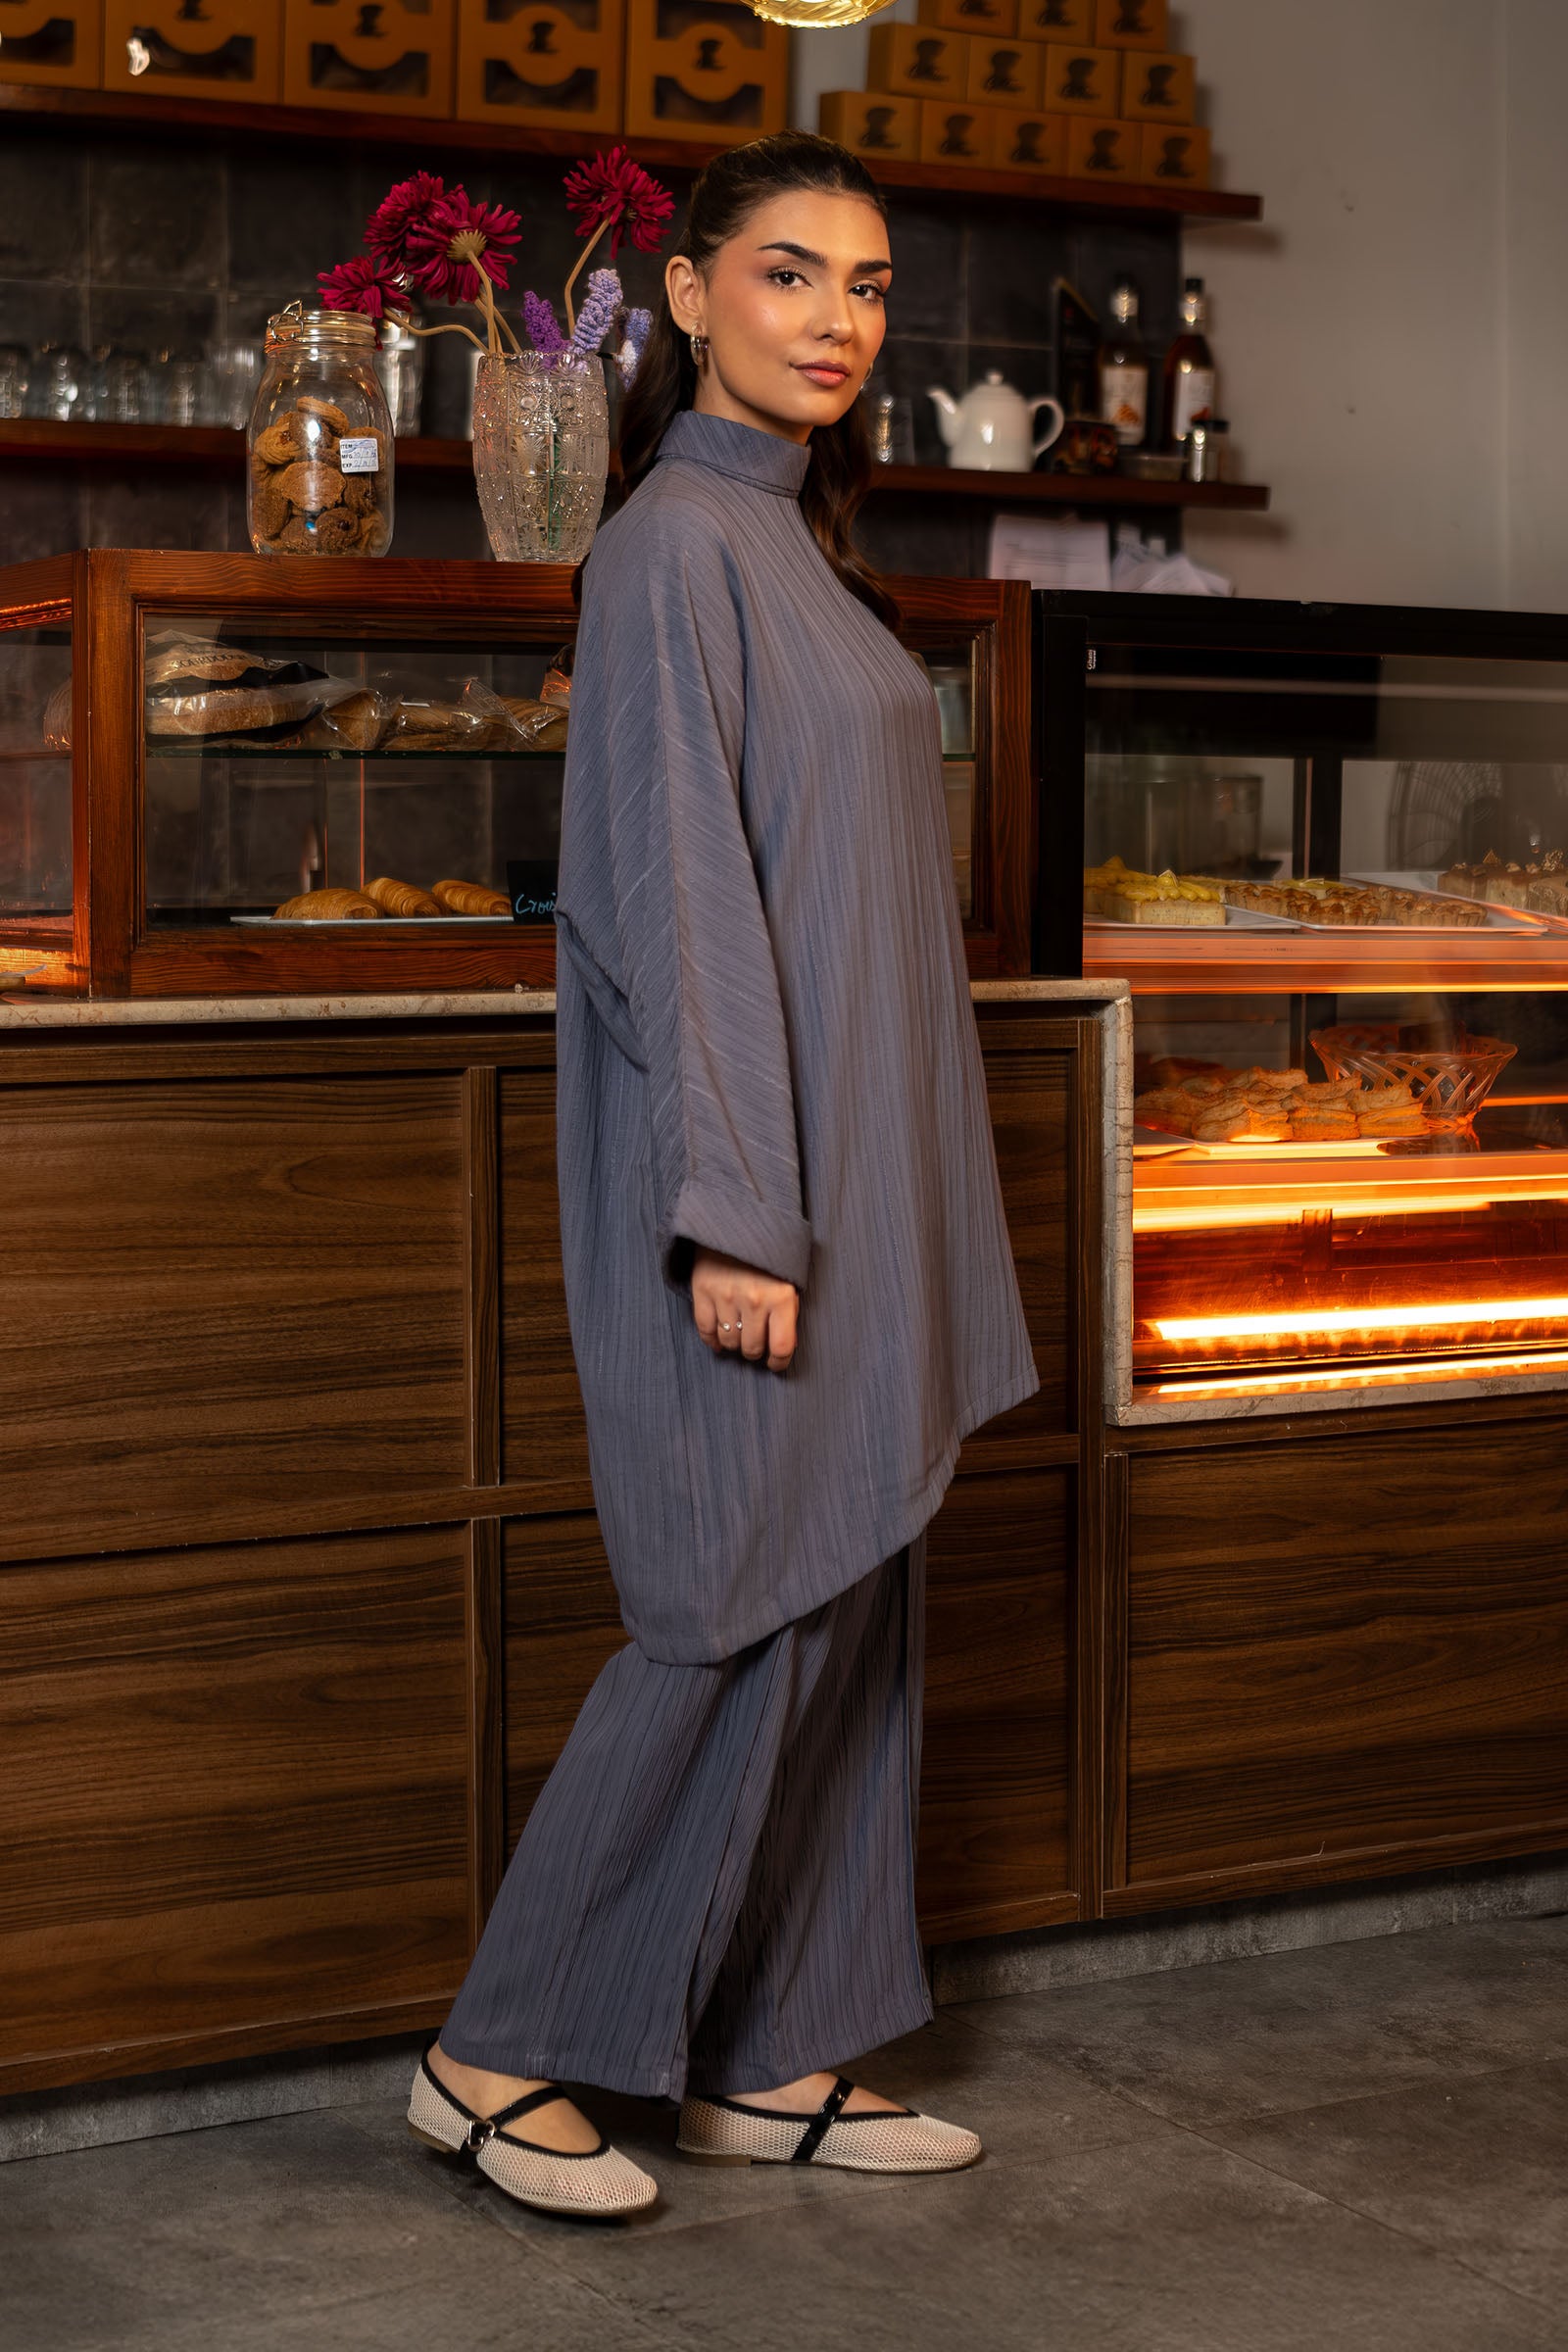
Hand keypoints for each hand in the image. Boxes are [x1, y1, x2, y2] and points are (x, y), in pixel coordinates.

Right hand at [690, 1246, 797, 1372]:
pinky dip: (711, 1340)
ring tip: (738, 1334)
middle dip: (754, 1351)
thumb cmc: (767, 1255)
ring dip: (734, 1344)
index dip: (779, 1362)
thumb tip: (782, 1348)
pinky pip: (705, 1329)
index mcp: (781, 1297)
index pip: (782, 1347)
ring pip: (729, 1341)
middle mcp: (754, 1300)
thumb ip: (787, 1313)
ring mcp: (726, 1296)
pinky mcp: (703, 1290)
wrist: (737, 1222)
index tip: (775, 1364)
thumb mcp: (788, 1280)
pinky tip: (718, 1340)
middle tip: (755, 1344)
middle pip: (752, 1348)